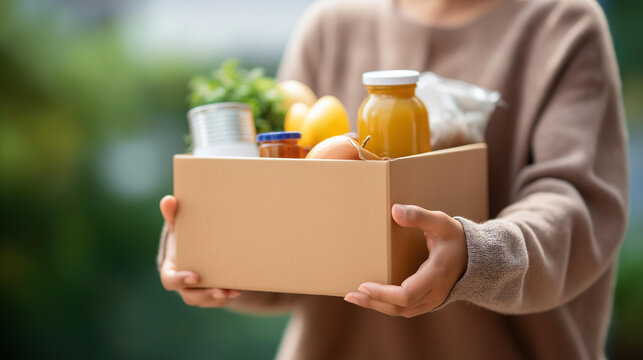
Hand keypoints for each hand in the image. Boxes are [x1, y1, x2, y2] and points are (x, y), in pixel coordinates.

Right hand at [159, 195, 240, 306]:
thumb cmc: (186, 234)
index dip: (180, 281)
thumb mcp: (179, 224)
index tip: (195, 277)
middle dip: (205, 295)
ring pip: (205, 300)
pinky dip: (227, 295)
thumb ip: (173, 215)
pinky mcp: (210, 292)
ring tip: (233, 291)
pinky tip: (238, 289)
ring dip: (218, 298)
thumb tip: (170, 200)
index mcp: (171, 268)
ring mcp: (196, 290)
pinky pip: (217, 300)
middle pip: (190, 296)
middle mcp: (182, 283)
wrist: (197, 244)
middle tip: (220, 291)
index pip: (170, 280)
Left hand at [344, 204, 466, 316]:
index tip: (362, 285)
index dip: (383, 293)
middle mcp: (435, 292)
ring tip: (355, 297)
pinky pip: (406, 309)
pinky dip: (388, 305)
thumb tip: (394, 210)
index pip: (406, 294)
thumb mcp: (440, 222)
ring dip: (378, 306)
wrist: (479, 256)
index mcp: (436, 274)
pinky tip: (373, 297)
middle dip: (373, 302)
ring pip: (402, 311)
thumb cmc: (455, 236)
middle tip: (350, 295)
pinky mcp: (429, 301)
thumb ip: (418, 216)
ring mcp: (433, 300)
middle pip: (400, 308)